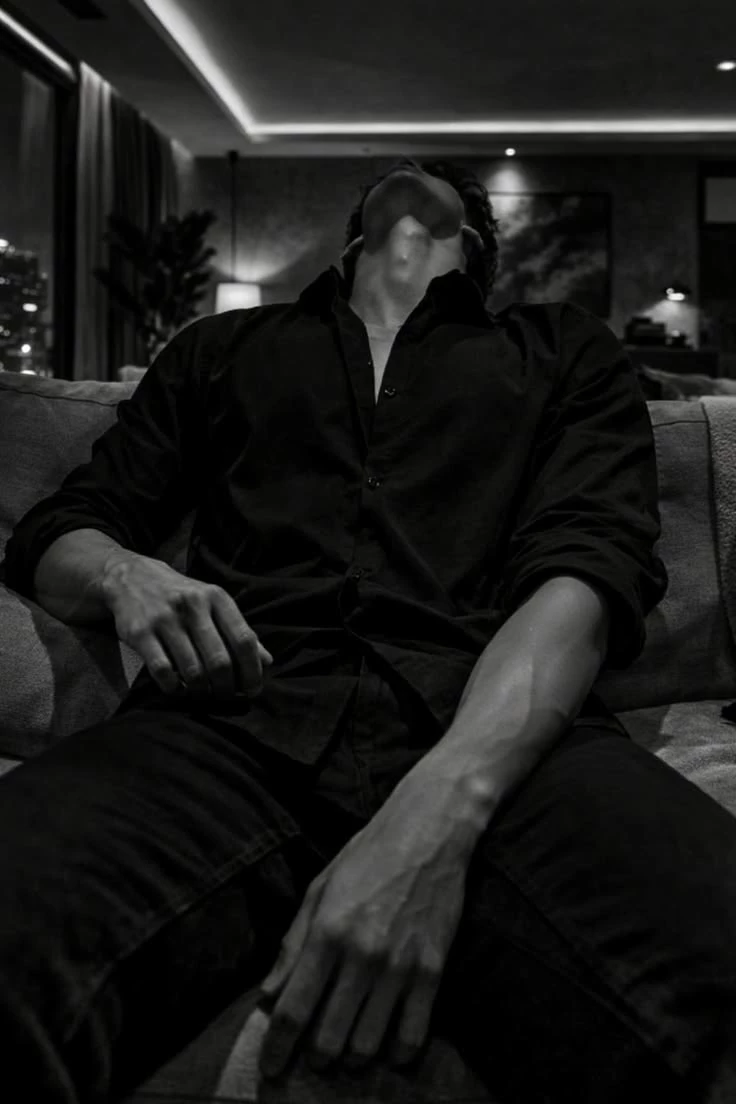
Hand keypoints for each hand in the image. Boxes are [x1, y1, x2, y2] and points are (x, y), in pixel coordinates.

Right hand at [101, 551, 272, 698]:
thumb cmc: (183, 596)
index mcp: (217, 597)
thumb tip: (266, 662)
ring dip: (201, 691)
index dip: (252, 671)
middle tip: (225, 697)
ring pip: (192, 670)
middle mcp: (193, 605)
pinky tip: (177, 688)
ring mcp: (165, 618)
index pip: (244, 639)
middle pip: (219, 661)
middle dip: (226, 688)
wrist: (132, 577)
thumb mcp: (214, 604)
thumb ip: (239, 631)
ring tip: (203, 694)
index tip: (253, 690)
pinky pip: (163, 671)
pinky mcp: (140, 632)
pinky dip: (173, 687)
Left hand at [257, 769, 474, 1078]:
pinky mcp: (432, 969)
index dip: (278, 1048)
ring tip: (348, 1051)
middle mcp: (361, 955)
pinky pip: (413, 1033)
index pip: (293, 1010)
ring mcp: (400, 965)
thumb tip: (269, 993)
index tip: (271, 1068)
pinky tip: (389, 1048)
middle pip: (329, 1038)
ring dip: (353, 1057)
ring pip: (368, 1044)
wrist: (428, 831)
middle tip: (313, 1057)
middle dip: (315, 1058)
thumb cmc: (368, 855)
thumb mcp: (320, 888)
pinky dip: (398, 1052)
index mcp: (327, 932)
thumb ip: (293, 942)